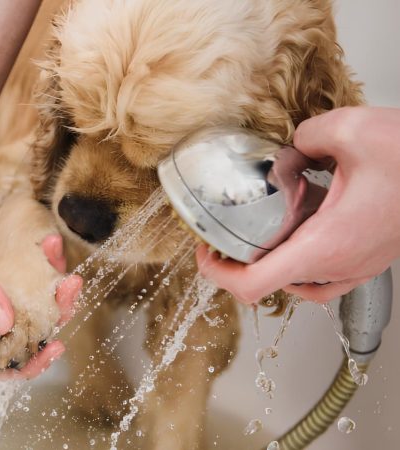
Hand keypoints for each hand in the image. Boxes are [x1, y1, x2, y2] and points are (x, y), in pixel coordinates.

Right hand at [0, 234, 82, 380]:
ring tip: (70, 275)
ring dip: (54, 294)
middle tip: (69, 298)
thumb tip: (3, 325)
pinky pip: (32, 274)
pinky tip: (51, 241)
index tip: (50, 349)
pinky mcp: (5, 261)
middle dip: (46, 323)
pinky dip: (48, 264)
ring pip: (29, 305)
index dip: (18, 363)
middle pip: (13, 333)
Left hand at [197, 107, 399, 303]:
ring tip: (257, 233)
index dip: (218, 275)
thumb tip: (293, 146)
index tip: (205, 253)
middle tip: (224, 235)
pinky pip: (324, 274)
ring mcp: (357, 266)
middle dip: (240, 263)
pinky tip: (300, 225)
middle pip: (271, 285)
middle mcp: (340, 265)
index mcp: (326, 245)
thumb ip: (304, 137)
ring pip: (299, 284)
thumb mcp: (348, 130)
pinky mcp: (369, 258)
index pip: (254, 286)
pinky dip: (301, 259)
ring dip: (271, 263)